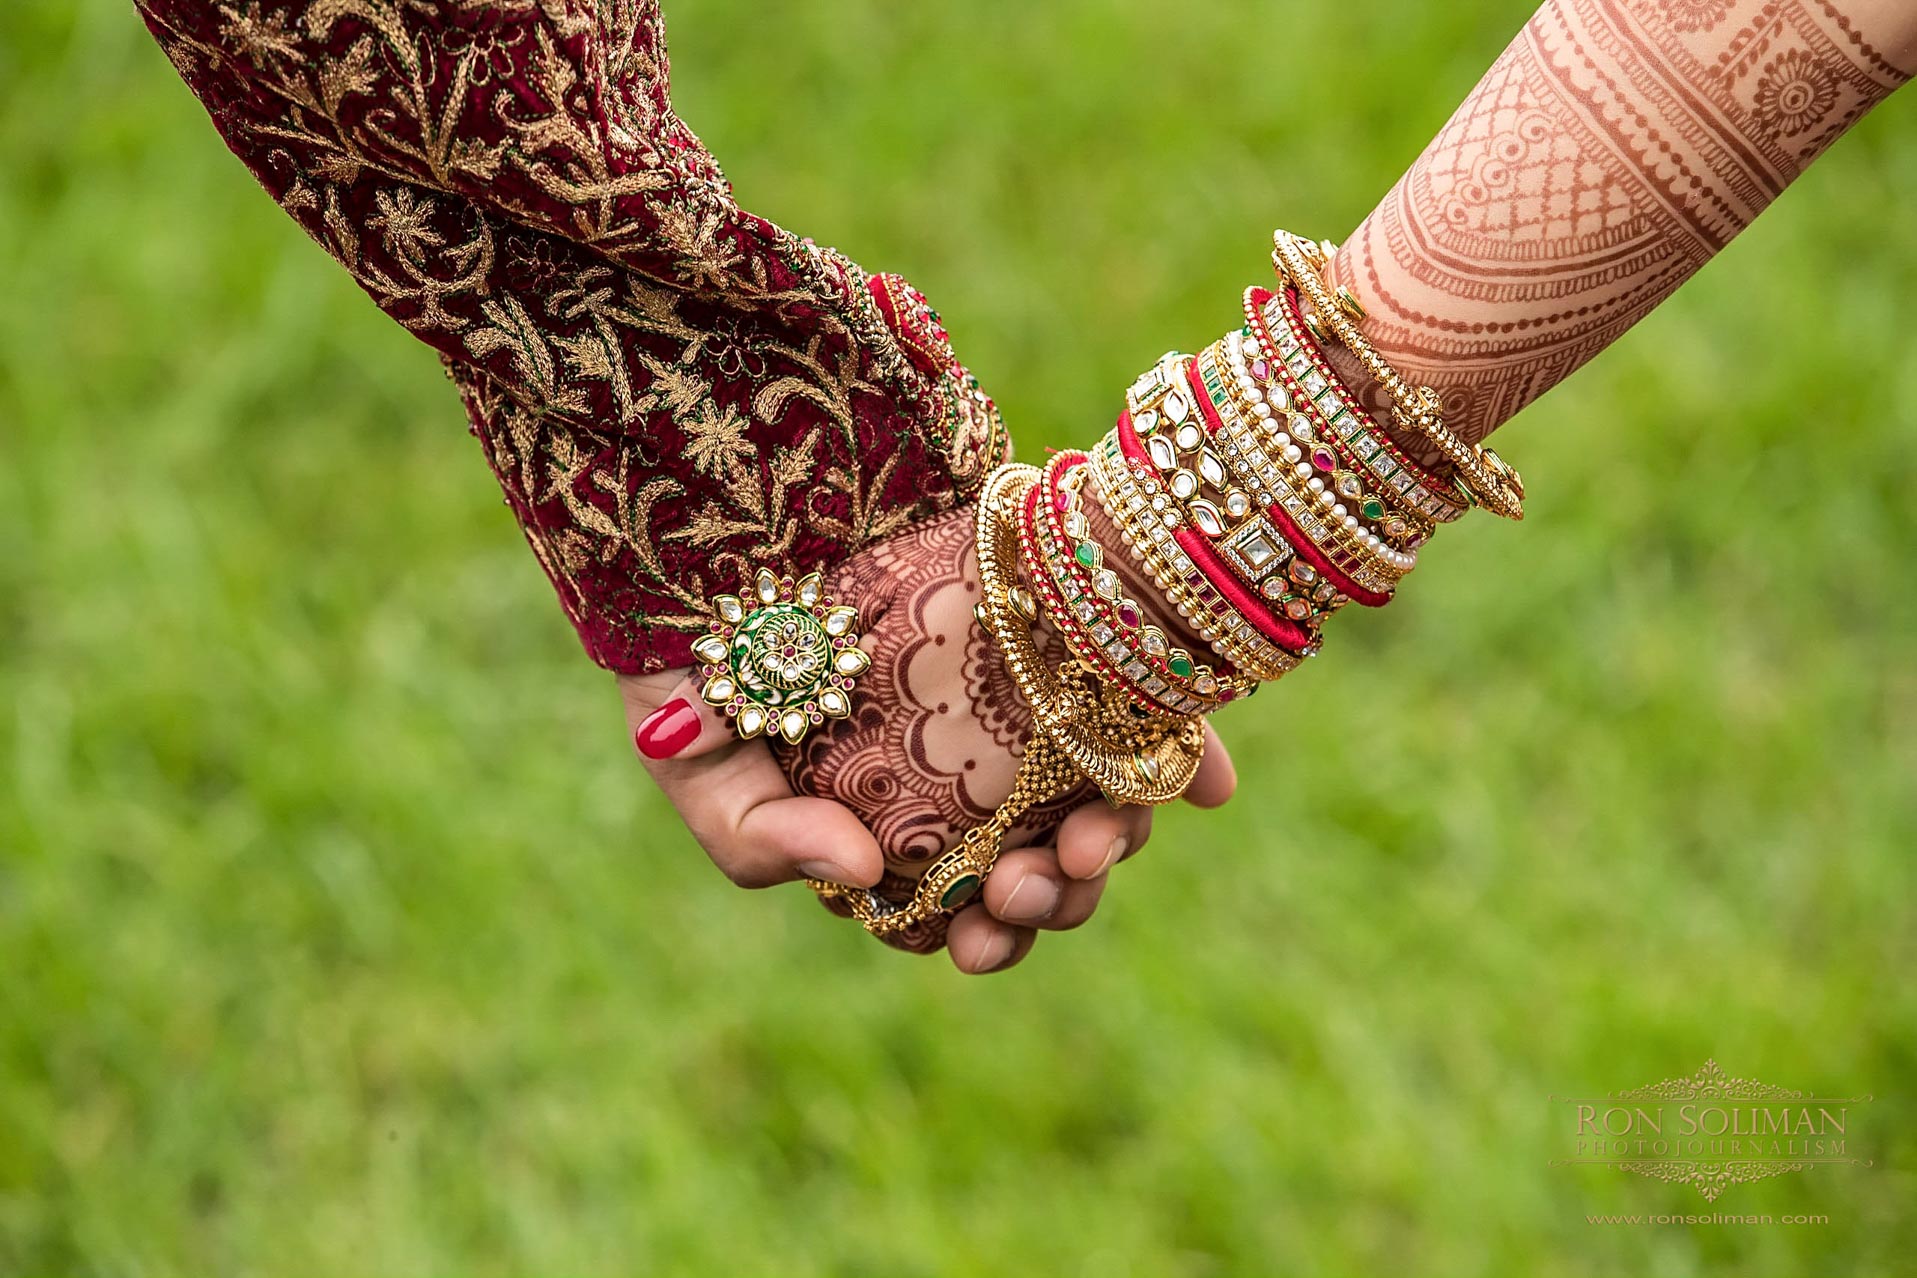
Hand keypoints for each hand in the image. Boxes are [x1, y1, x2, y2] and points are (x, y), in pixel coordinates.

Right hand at [619, 504, 1237, 972]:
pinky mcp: (1055, 638)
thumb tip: (865, 878)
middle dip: (1052, 895)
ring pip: (1096, 798)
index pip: (960, 913)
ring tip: (1094, 836)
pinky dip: (1180, 747)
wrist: (716, 504)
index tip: (979, 939)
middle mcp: (964, 779)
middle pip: (1039, 866)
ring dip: (1112, 836)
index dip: (983, 940)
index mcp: (891, 829)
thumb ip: (760, 838)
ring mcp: (1016, 709)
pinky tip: (1205, 782)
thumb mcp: (693, 759)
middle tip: (1036, 879)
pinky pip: (1138, 703)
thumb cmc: (690, 647)